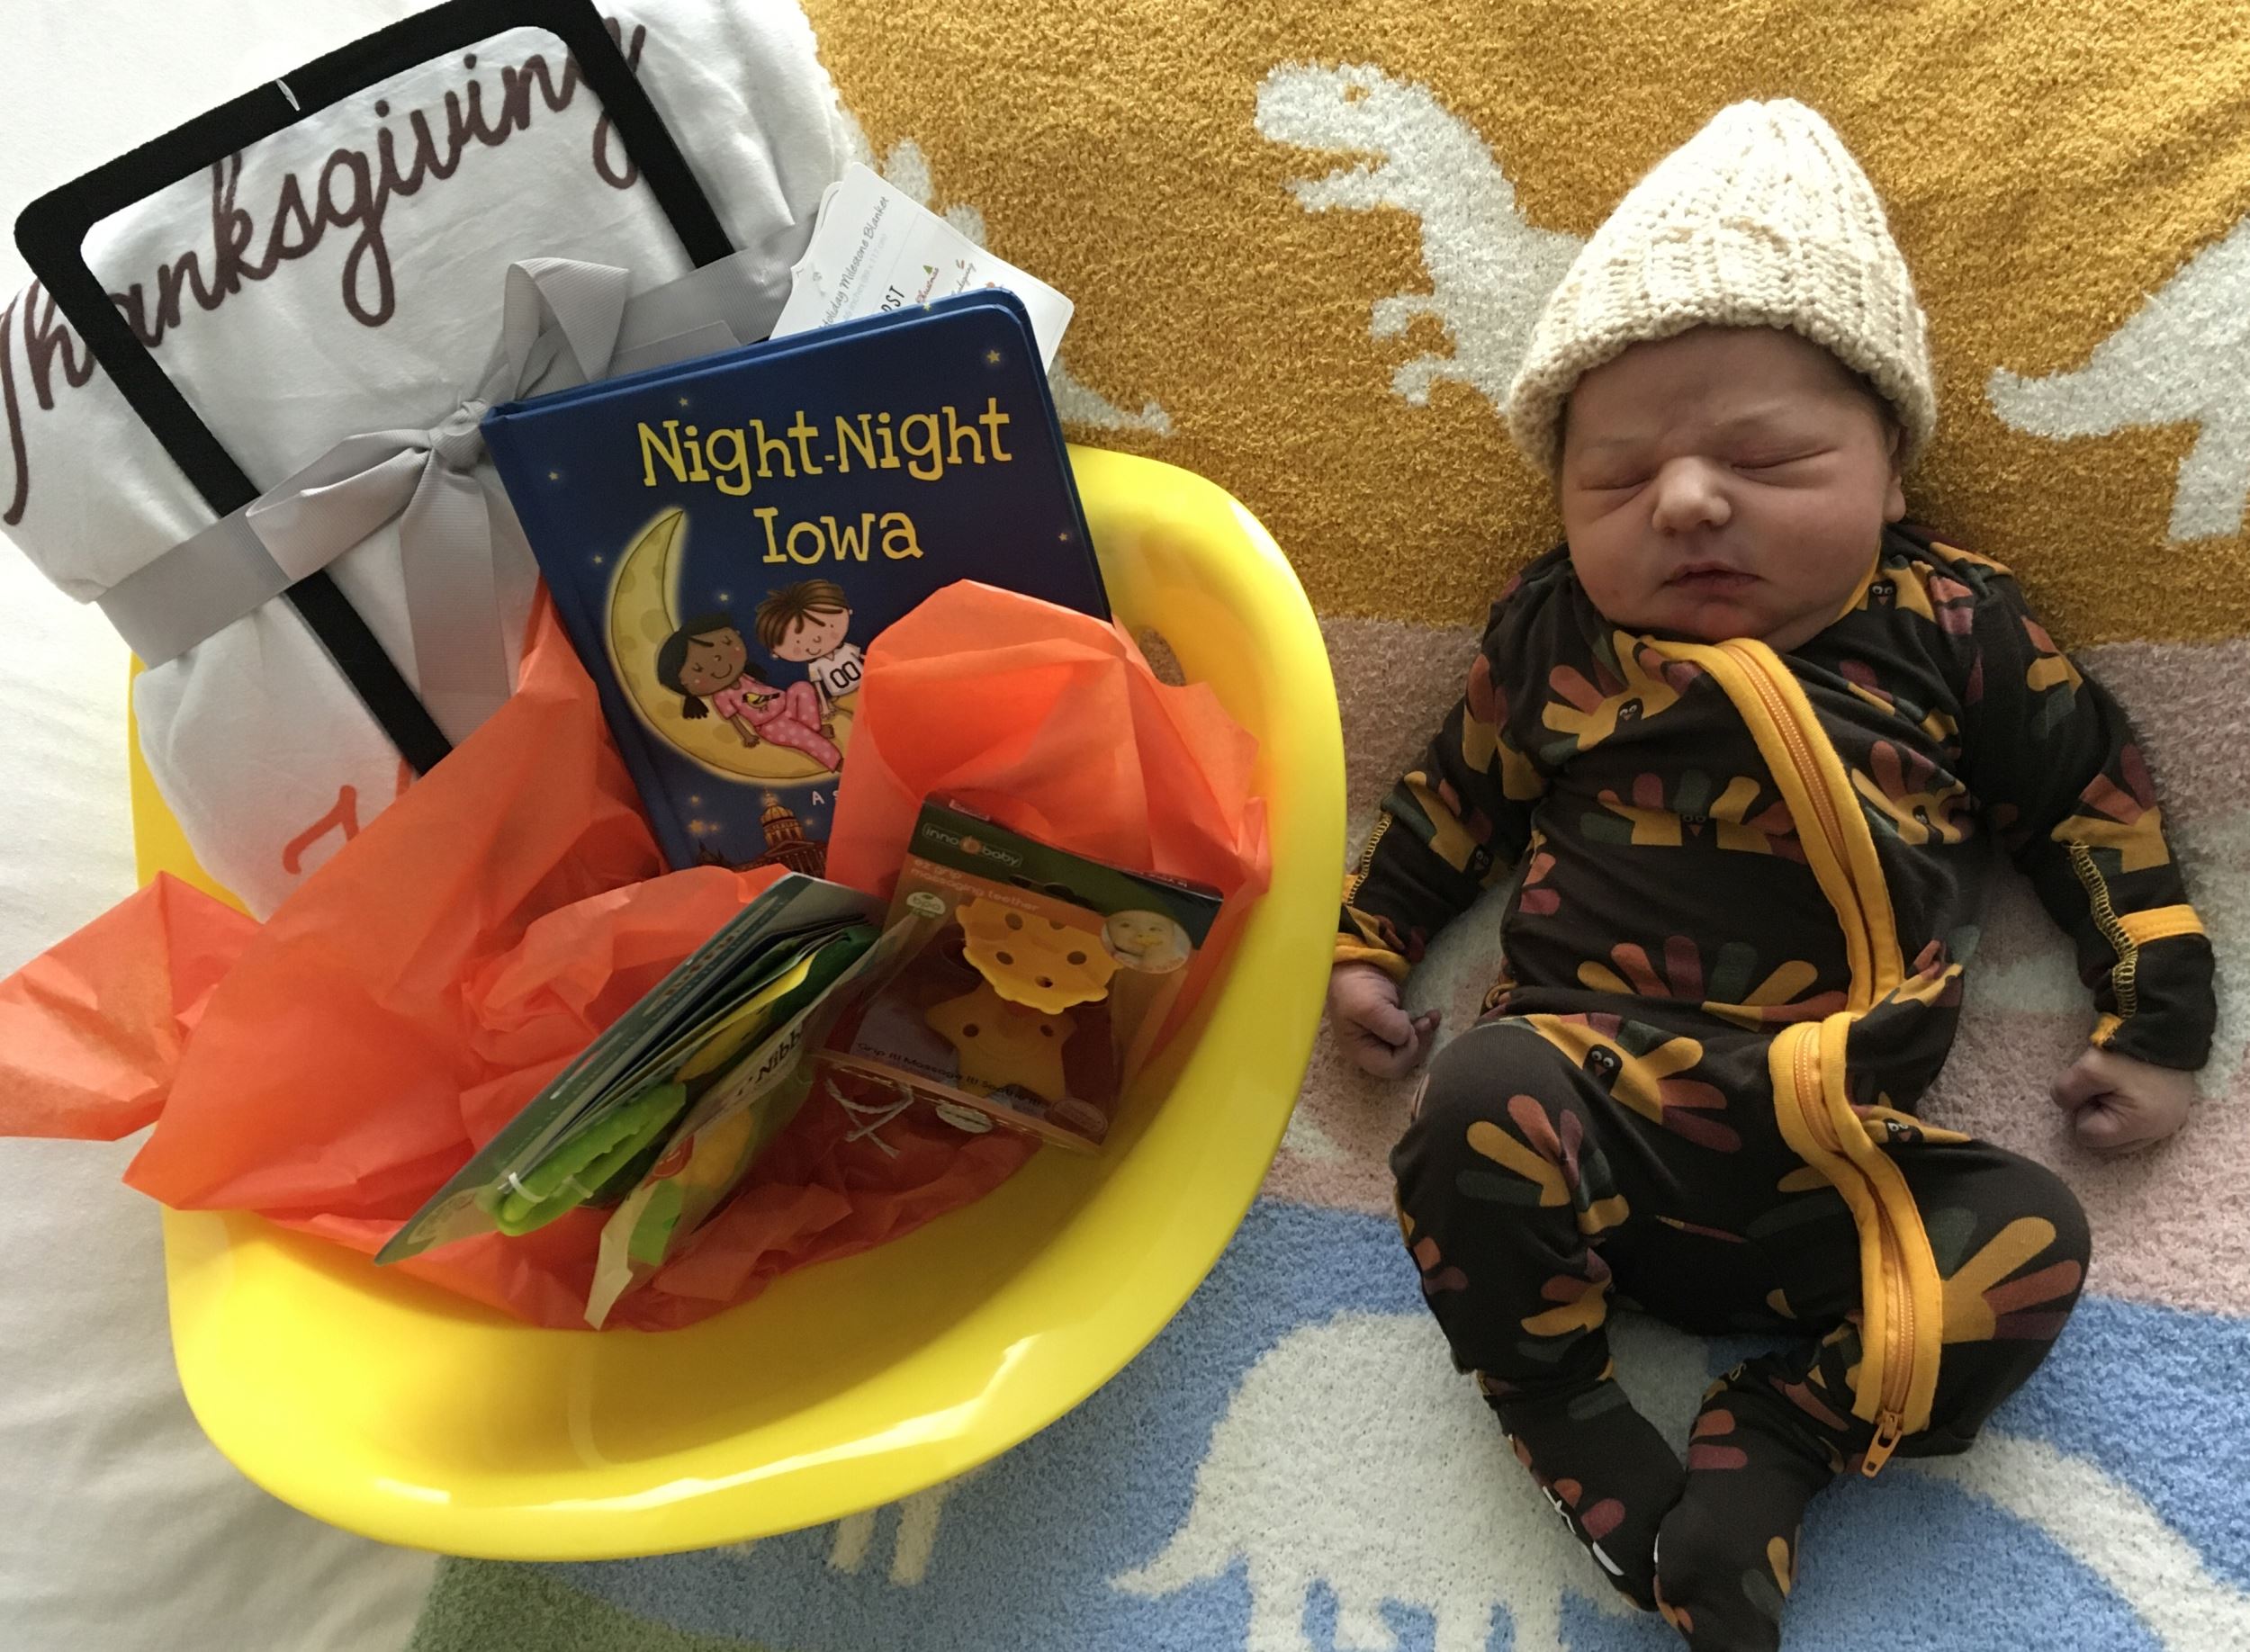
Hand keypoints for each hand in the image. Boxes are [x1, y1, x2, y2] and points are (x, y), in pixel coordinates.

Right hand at [1328, 961, 1440, 1078]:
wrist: (1356, 958)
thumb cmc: (1356, 985)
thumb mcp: (1370, 1006)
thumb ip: (1391, 1027)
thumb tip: (1407, 1036)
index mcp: (1359, 1050)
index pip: (1391, 1067)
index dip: (1407, 1052)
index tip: (1410, 1026)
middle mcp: (1370, 1049)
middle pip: (1403, 1062)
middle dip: (1419, 1043)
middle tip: (1426, 1021)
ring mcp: (1381, 1038)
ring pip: (1410, 1050)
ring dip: (1424, 1035)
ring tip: (1431, 1016)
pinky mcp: (1391, 1026)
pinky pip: (1412, 1036)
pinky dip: (1423, 1028)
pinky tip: (1430, 1015)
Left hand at [2051, 1046, 2195, 1155]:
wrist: (2167, 1026)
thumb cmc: (2127, 1052)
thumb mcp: (2087, 1069)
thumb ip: (2066, 1092)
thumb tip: (2067, 1105)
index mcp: (2138, 1127)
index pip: (2088, 1136)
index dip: (2082, 1109)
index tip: (2094, 1087)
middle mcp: (2159, 1134)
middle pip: (2107, 1141)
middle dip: (2099, 1116)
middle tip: (2106, 1087)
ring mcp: (2170, 1124)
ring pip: (2122, 1134)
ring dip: (2114, 1113)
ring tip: (2121, 1086)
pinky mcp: (2174, 1111)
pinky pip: (2140, 1123)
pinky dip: (2130, 1109)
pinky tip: (2133, 1088)